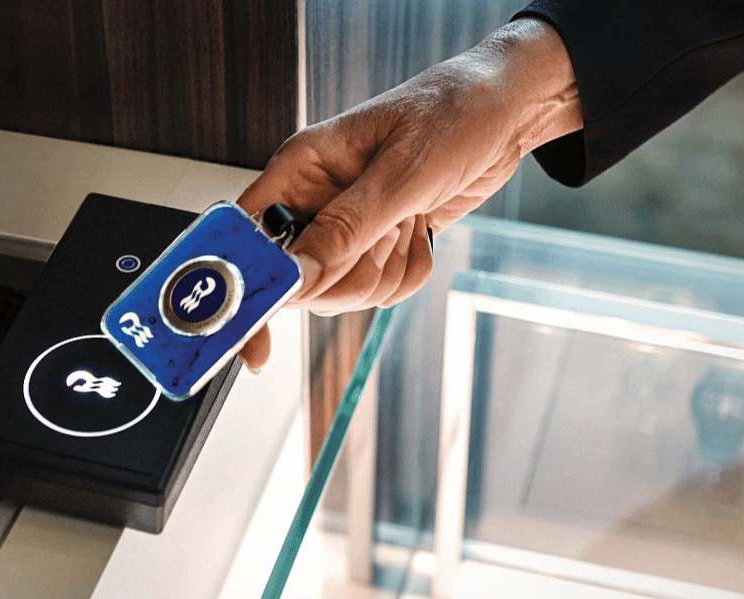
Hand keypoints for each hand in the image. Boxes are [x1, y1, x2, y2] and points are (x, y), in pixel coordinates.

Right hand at [236, 18, 581, 370]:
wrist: (500, 113)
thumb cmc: (449, 114)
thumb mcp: (400, 172)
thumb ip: (347, 228)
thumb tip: (300, 276)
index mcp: (298, 170)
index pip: (245, 238)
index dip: (243, 288)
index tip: (252, 339)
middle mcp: (313, 202)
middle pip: (299, 282)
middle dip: (351, 273)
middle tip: (388, 231)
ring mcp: (344, 229)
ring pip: (343, 293)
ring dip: (388, 269)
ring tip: (410, 218)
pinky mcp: (375, 247)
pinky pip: (381, 291)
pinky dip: (409, 271)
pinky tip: (421, 230)